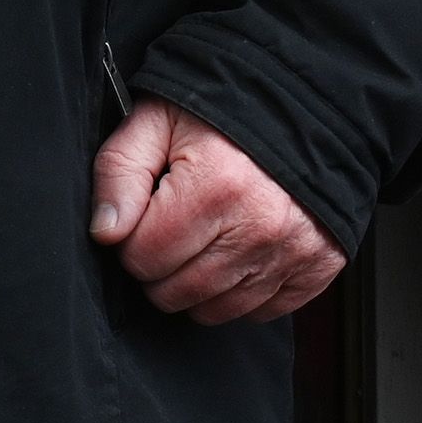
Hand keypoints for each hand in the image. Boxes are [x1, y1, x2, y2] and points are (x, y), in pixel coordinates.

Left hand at [89, 102, 340, 324]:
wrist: (303, 109)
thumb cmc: (221, 114)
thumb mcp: (156, 121)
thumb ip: (119, 172)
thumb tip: (105, 231)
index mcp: (214, 186)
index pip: (143, 257)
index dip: (132, 239)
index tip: (147, 215)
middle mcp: (258, 227)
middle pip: (175, 293)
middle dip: (159, 267)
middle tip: (171, 229)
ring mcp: (292, 252)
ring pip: (215, 311)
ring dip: (196, 286)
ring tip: (202, 241)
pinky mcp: (316, 267)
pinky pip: (260, 312)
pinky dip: (241, 293)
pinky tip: (237, 255)